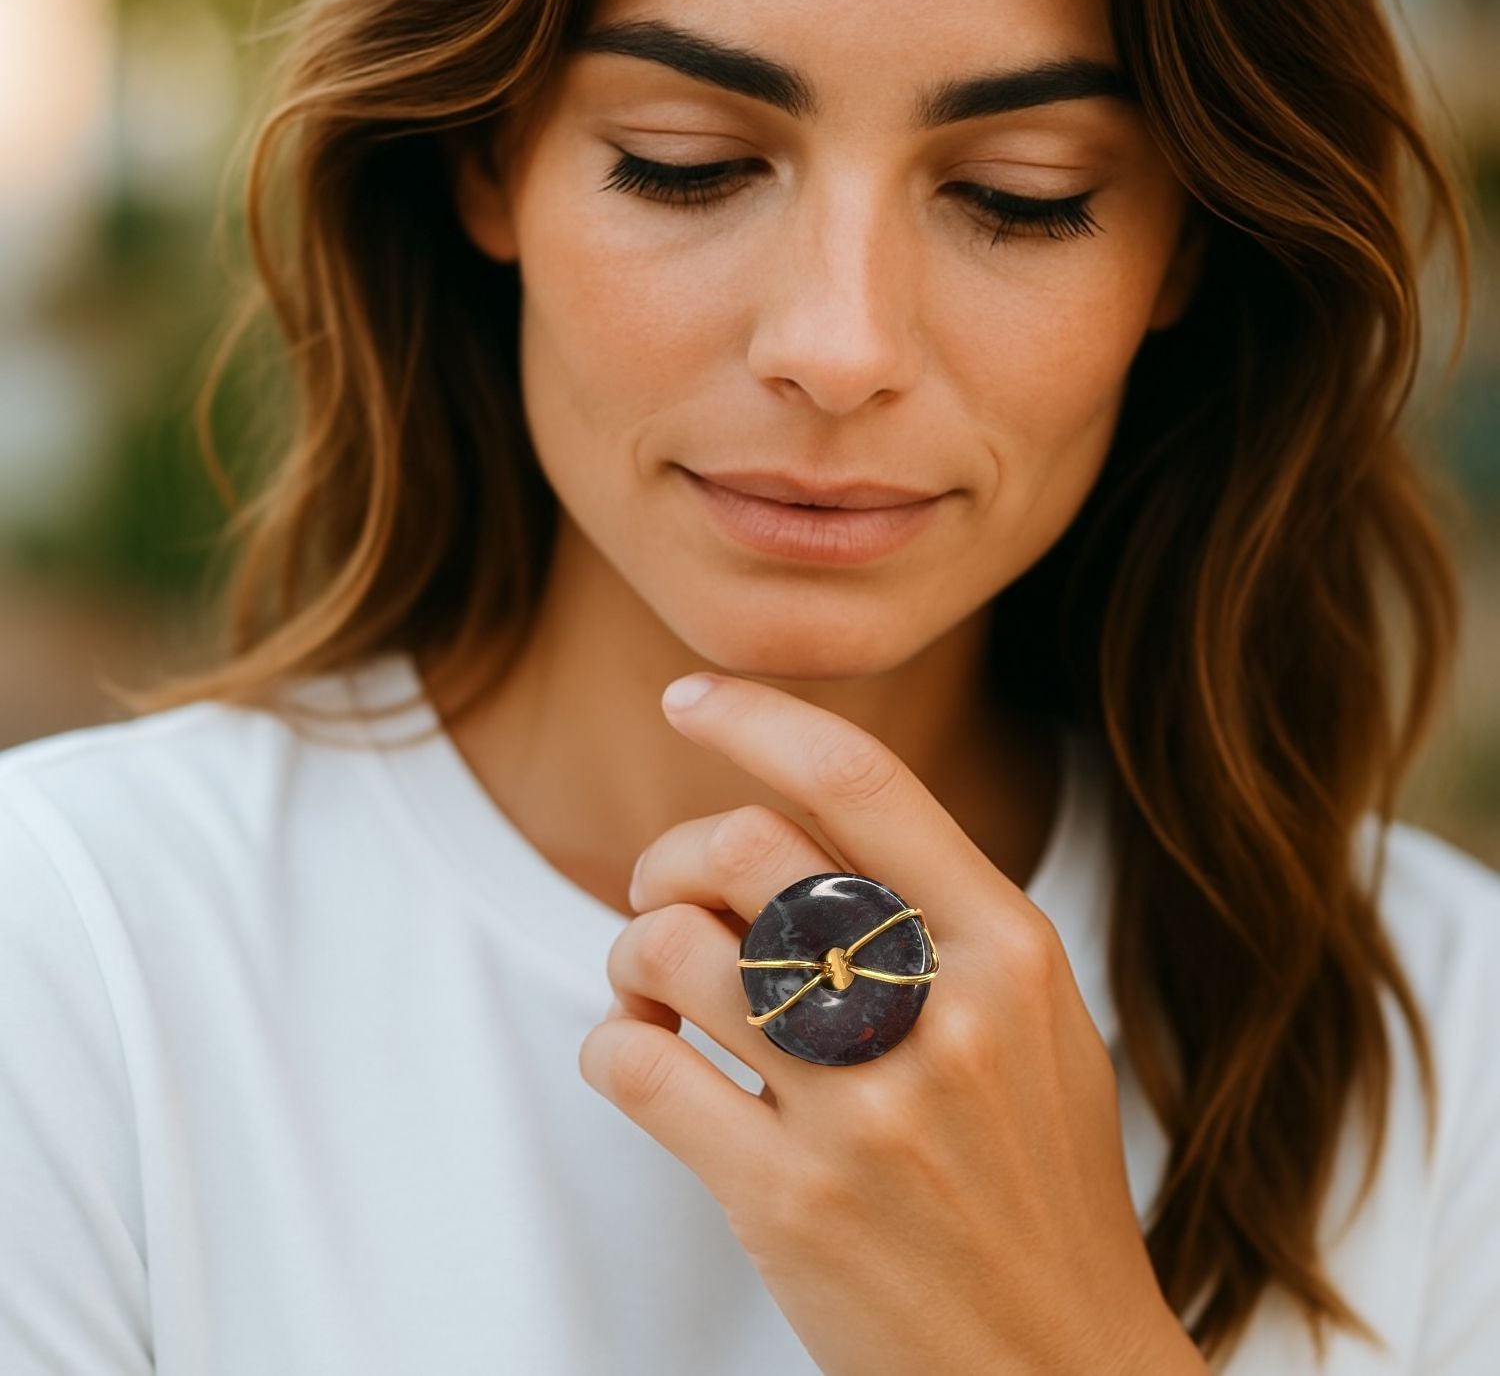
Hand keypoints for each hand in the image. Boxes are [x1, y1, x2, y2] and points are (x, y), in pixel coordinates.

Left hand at [579, 672, 1204, 1375]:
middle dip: (670, 856)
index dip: (758, 716)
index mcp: (1012, 949)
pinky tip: (644, 1063)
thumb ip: (941, 916)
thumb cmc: (1034, 1181)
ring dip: (631, 952)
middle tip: (667, 900)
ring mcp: (866, 1113)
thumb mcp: (1036, 1023)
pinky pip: (635, 1067)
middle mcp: (945, 1015)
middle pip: (744, 847)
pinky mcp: (789, 1202)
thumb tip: (792, 812)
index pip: (863, 779)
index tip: (688, 695)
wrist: (1056, 1373)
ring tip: (652, 990)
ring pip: (675, 948)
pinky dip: (609, 1044)